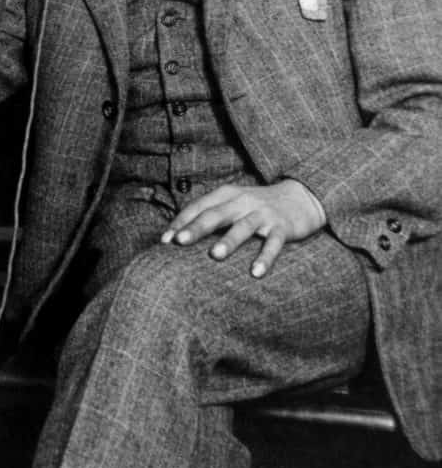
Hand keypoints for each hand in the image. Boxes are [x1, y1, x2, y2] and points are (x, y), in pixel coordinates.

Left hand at [161, 179, 327, 277]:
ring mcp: (263, 214)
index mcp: (226, 194)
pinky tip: (255, 273)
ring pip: (243, 227)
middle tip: (180, 242)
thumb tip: (176, 236)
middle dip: (197, 228)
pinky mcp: (283, 227)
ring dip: (229, 241)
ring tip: (215, 255)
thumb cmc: (256, 205)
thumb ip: (209, 215)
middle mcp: (243, 201)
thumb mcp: (232, 203)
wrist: (302, 197)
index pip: (198, 207)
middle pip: (216, 214)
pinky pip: (273, 244)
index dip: (181, 222)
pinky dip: (265, 258)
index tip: (165, 240)